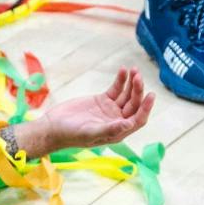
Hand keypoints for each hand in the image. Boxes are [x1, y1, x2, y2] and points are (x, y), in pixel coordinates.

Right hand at [25, 67, 155, 154]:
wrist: (53, 126)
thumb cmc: (70, 134)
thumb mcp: (90, 132)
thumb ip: (110, 129)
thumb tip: (128, 125)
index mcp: (118, 132)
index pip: (138, 119)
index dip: (146, 108)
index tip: (150, 95)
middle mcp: (117, 121)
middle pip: (134, 104)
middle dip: (137, 91)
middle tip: (138, 77)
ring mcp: (110, 110)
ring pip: (127, 95)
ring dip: (131, 83)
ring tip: (133, 70)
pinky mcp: (102, 100)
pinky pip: (116, 89)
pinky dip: (121, 80)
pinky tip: (123, 70)